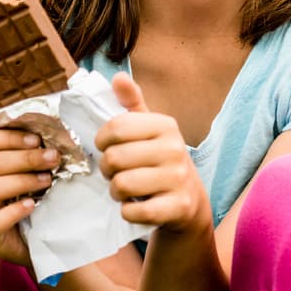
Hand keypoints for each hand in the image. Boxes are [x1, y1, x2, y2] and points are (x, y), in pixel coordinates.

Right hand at [0, 124, 60, 266]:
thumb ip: (30, 153)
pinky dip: (14, 211)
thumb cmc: (28, 198)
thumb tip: (53, 133)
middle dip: (25, 158)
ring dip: (21, 181)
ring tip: (46, 180)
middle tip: (52, 158)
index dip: (10, 137)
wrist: (30, 240)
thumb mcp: (27, 173)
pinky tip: (32, 205)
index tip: (37, 139)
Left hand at [96, 72, 210, 233]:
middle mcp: (175, 148)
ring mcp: (179, 179)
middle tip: (117, 173)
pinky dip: (128, 213)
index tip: (107, 147)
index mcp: (166, 125)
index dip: (101, 141)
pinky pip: (134, 211)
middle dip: (107, 170)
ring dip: (116, 192)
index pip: (115, 127)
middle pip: (114, 158)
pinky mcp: (178, 207)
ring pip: (121, 185)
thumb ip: (131, 104)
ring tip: (125, 190)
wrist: (188, 202)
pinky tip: (136, 207)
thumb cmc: (159, 161)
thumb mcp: (148, 131)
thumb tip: (118, 77)